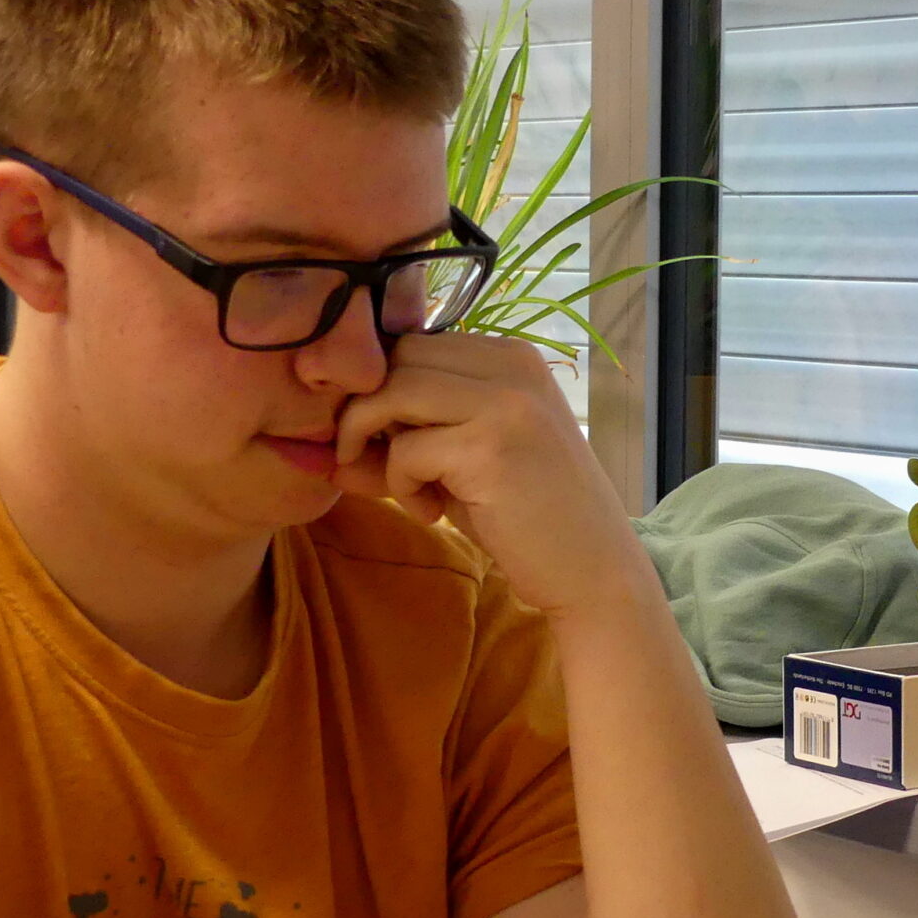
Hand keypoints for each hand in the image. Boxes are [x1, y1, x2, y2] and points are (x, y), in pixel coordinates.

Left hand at [330, 335, 652, 620]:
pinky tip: (433, 512)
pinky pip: (405, 450)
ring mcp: (505, 402)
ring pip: (390, 393)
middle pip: (396, 360)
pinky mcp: (490, 446)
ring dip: (378, 446)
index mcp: (512, 357)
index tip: (378, 440)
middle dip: (367, 412)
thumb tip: (324, 444)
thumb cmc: (527, 519)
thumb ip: (407, 438)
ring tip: (406, 488)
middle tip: (378, 465)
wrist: (593, 572)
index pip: (414, 345)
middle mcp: (512, 366)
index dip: (380, 389)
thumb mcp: (462, 465)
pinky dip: (401, 485)